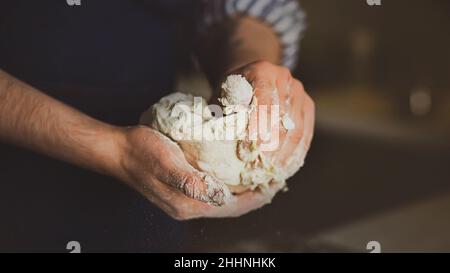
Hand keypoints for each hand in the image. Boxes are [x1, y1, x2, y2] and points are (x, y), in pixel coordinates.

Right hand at [116, 126, 282, 219]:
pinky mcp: (181, 189)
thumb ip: (192, 182)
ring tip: (260, 176)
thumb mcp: (167, 164)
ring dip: (243, 191)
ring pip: (223, 200)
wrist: (118, 150)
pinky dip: (229, 185)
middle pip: (231, 207)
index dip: (256, 197)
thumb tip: (220, 196)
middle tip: (274, 178)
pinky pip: (213, 192)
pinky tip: (234, 172)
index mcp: (188, 204)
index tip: (275, 182)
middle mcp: (188, 207)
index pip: (232, 207)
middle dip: (254, 195)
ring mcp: (184, 199)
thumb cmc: (142, 152)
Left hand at [229, 61, 314, 176]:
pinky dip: (296, 152)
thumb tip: (218, 145)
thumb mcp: (221, 99)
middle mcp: (283, 77)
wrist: (250, 80)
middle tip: (259, 169)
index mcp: (261, 71)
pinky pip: (306, 132)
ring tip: (272, 173)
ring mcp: (298, 90)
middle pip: (280, 118)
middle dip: (270, 146)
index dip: (257, 129)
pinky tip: (286, 167)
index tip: (248, 152)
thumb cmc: (230, 94)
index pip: (262, 103)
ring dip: (284, 154)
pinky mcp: (307, 104)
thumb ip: (223, 117)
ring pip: (295, 127)